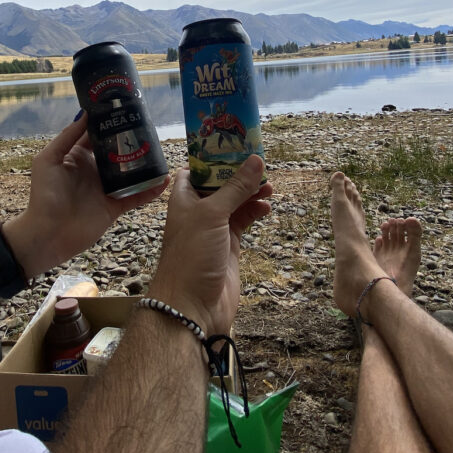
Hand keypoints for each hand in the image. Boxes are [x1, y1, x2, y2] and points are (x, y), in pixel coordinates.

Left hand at [3, 114, 167, 278]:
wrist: (49, 234)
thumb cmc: (45, 195)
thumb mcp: (49, 160)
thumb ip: (67, 136)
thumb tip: (85, 112)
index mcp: (77, 157)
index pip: (96, 135)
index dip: (108, 123)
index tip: (123, 108)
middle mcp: (94, 170)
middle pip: (117, 152)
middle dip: (131, 140)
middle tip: (149, 127)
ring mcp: (106, 189)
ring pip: (130, 172)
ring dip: (145, 164)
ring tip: (161, 151)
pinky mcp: (116, 206)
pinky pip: (137, 195)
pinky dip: (151, 189)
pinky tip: (165, 179)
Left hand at [149, 155, 272, 337]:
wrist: (191, 306)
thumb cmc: (192, 256)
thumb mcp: (212, 214)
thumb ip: (235, 187)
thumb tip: (256, 160)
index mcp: (183, 199)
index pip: (194, 170)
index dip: (211, 158)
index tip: (233, 146)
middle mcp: (197, 212)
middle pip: (219, 185)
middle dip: (238, 175)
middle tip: (260, 165)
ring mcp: (214, 229)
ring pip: (234, 203)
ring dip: (250, 193)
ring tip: (269, 186)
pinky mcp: (228, 245)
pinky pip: (243, 221)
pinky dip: (255, 212)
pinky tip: (266, 207)